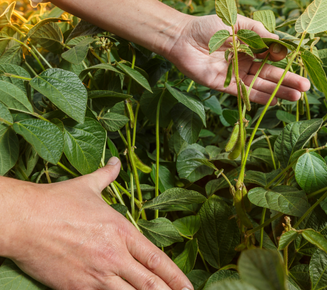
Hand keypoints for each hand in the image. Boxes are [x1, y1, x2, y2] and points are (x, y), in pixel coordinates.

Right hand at [3, 158, 192, 289]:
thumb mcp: (88, 185)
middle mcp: (114, 255)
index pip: (156, 258)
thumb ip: (107, 175)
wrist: (25, 219)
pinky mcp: (77, 288)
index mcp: (121, 230)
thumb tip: (116, 161)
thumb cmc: (58, 201)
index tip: (189, 286)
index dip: (175, 275)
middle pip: (150, 283)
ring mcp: (96, 274)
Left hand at [167, 15, 309, 104]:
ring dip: (277, 92)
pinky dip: (257, 98)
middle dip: (286, 82)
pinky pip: (243, 93)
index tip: (299, 67)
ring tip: (295, 97)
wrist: (182, 37)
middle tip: (304, 89)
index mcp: (247, 47)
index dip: (284, 64)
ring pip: (259, 86)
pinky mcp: (223, 85)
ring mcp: (233, 75)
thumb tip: (277, 43)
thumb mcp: (236, 23)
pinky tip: (273, 101)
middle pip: (268, 75)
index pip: (270, 58)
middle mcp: (243, 63)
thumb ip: (257, 32)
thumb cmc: (207, 26)